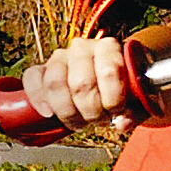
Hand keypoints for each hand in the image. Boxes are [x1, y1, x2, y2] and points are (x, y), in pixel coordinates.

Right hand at [22, 36, 153, 132]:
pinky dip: (38, 97)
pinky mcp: (42, 68)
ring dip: (68, 112)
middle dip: (91, 111)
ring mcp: (60, 57)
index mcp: (109, 47)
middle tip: (100, 121)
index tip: (117, 112)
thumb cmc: (126, 87)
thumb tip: (121, 124)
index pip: (109, 71)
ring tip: (80, 122)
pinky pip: (32, 78)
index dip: (113, 99)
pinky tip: (48, 113)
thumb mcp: (139, 98)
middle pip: (81, 83)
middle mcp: (82, 47)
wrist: (109, 77)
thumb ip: (135, 111)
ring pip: (55, 84)